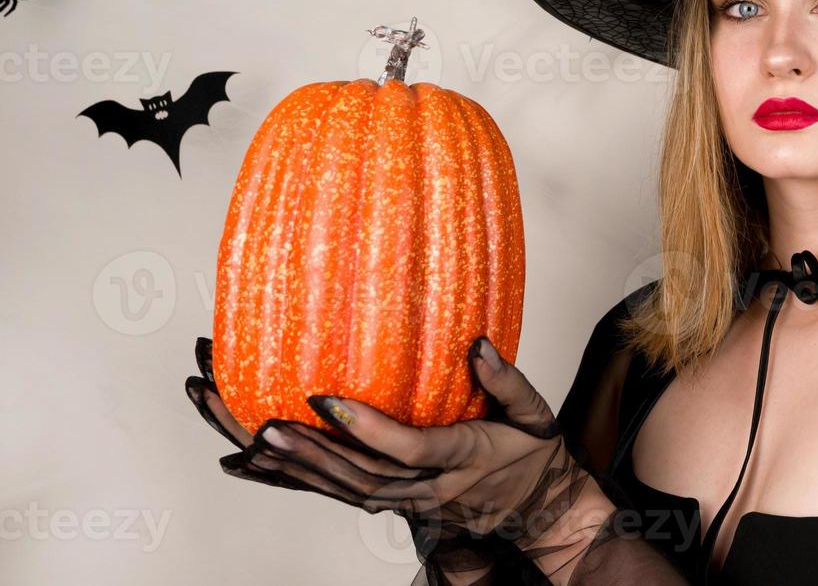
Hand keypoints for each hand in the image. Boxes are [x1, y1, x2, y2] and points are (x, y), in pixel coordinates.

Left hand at [186, 335, 602, 563]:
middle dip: (308, 450)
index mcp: (460, 459)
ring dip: (288, 465)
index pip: (408, 448)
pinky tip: (241, 462)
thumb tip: (477, 345)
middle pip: (358, 474)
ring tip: (242, 434)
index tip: (325, 398)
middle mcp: (424, 488)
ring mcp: (401, 501)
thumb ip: (507, 383)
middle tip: (261, 422)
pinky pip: (330, 495)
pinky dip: (283, 481)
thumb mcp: (534, 416)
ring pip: (337, 488)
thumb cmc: (531, 457)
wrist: (535, 512)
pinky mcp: (386, 503)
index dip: (365, 427)